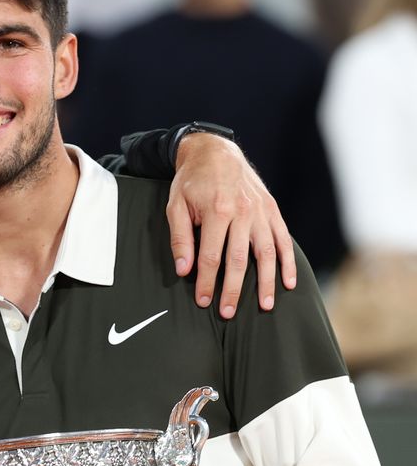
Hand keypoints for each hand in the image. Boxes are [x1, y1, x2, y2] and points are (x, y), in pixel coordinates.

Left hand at [167, 133, 296, 317]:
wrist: (216, 152)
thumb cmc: (192, 182)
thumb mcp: (176, 206)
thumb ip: (181, 238)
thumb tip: (184, 270)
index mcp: (217, 211)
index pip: (212, 257)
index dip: (207, 282)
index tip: (203, 301)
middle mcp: (243, 212)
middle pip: (239, 260)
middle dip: (233, 290)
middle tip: (227, 313)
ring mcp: (260, 212)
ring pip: (267, 253)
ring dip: (266, 282)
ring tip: (265, 306)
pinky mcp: (272, 210)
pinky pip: (283, 240)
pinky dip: (287, 262)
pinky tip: (288, 283)